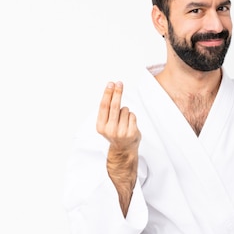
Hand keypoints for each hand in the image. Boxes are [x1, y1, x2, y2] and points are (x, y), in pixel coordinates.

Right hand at [96, 82, 140, 215]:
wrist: (124, 151)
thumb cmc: (115, 133)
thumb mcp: (107, 124)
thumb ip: (108, 110)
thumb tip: (112, 90)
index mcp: (101, 126)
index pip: (104, 106)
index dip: (107, 93)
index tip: (111, 83)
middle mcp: (110, 129)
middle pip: (115, 105)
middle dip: (117, 92)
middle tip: (119, 83)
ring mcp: (121, 131)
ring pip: (125, 110)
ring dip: (125, 112)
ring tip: (123, 122)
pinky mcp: (131, 132)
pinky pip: (132, 116)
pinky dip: (132, 118)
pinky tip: (129, 125)